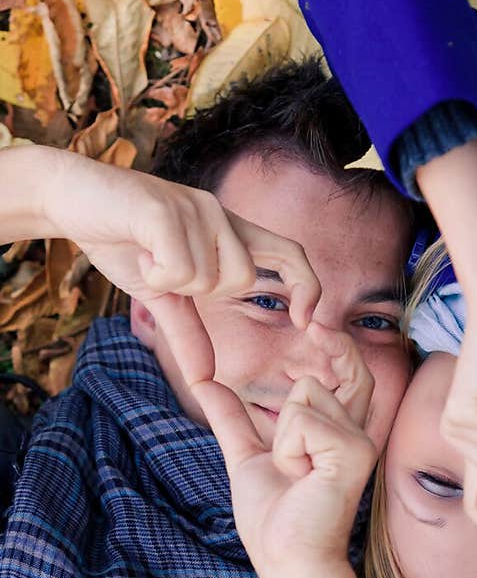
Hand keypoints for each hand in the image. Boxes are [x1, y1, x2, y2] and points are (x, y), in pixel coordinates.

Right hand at [49, 152, 319, 326]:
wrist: (68, 198)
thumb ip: (187, 332)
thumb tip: (206, 379)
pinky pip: (179, 269)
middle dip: (201, 291)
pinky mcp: (166, 209)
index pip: (290, 253)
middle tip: (164, 270)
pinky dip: (153, 273)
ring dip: (169, 281)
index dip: (307, 286)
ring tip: (145, 254)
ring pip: (206, 278)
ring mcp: (195, 207)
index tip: (305, 320)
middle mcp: (219, 214)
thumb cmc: (121, 241)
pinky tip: (136, 250)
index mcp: (226, 231)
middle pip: (242, 278)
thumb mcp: (160, 294)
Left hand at [154, 297, 375, 575]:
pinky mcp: (355, 452)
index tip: (315, 320)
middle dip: (316, 365)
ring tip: (293, 474)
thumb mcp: (246, 456)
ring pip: (304, 393)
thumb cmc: (274, 520)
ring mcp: (360, 440)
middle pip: (333, 371)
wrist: (288, 560)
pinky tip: (300, 478)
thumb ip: (231, 417)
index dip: (337, 345)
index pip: (348, 373)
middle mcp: (358, 432)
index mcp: (338, 433)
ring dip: (281, 437)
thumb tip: (204, 380)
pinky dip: (286, 449)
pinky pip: (302, 419)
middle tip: (302, 398)